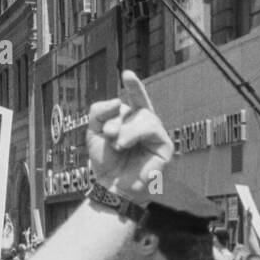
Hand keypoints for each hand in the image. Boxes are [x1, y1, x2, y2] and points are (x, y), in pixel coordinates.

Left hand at [85, 70, 174, 197]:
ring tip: (117, 144)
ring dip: (126, 129)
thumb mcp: (94, 131)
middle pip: (136, 107)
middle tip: (108, 134)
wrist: (111, 186)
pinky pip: (151, 129)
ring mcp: (157, 135)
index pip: (136, 99)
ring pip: (144, 116)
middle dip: (118, 118)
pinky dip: (134, 134)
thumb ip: (99, 110)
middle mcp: (147, 124)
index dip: (134, 86)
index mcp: (132, 120)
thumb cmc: (106, 161)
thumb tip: (119, 100)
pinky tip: (124, 146)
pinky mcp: (165, 146)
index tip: (127, 74)